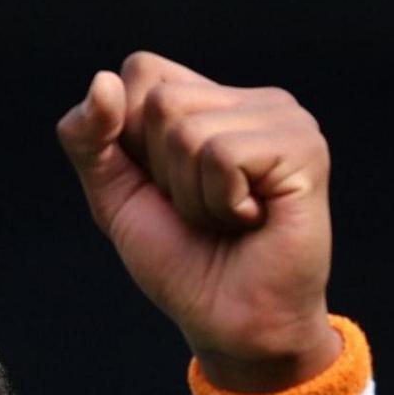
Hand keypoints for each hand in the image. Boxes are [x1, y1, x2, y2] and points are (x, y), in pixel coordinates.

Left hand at [57, 52, 339, 393]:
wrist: (230, 324)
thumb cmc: (181, 261)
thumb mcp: (114, 196)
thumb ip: (89, 139)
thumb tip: (103, 81)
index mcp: (211, 100)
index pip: (142, 70)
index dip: (130, 137)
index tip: (165, 187)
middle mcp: (253, 100)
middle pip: (161, 101)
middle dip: (164, 172)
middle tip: (203, 211)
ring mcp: (285, 119)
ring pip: (188, 131)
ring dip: (193, 196)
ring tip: (227, 219)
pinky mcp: (304, 148)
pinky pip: (222, 156)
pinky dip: (220, 203)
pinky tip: (251, 220)